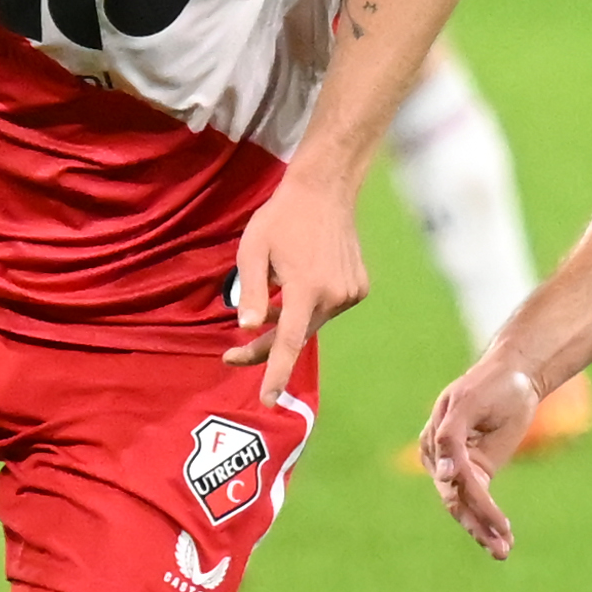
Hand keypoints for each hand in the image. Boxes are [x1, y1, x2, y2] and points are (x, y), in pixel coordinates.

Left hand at [221, 169, 365, 402]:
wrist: (326, 191)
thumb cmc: (282, 218)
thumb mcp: (253, 250)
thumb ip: (251, 291)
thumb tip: (246, 328)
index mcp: (305, 287)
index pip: (287, 340)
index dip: (275, 372)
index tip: (268, 400)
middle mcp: (333, 295)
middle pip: (295, 335)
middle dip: (265, 347)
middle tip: (233, 355)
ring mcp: (350, 293)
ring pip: (310, 322)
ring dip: (288, 318)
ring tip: (276, 284)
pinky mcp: (359, 289)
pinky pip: (326, 309)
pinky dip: (308, 305)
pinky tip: (303, 275)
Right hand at [419, 351, 542, 558]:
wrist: (513, 375)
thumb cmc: (491, 384)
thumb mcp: (468, 404)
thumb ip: (450, 436)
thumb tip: (441, 473)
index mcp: (435, 438)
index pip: (454, 476)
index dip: (475, 500)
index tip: (498, 521)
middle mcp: (441, 457)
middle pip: (456, 499)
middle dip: (478, 525)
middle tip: (500, 548)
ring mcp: (457, 467)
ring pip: (465, 507)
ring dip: (483, 530)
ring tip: (502, 552)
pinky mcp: (477, 472)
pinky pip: (477, 502)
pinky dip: (488, 521)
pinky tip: (504, 540)